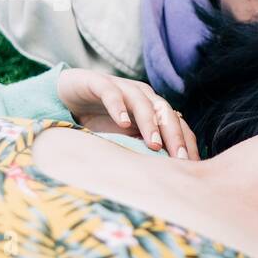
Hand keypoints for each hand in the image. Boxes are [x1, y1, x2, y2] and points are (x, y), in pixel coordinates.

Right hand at [57, 69, 198, 159]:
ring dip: (150, 124)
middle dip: (174, 136)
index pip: (177, 125)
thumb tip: (163, 175)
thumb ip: (141, 147)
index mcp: (153, 108)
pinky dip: (118, 107)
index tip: (191, 166)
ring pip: (142, 103)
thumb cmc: (99, 119)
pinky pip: (112, 94)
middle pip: (166, 114)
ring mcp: (122, 87)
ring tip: (154, 144)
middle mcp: (143, 96)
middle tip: (179, 158)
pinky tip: (122, 123)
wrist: (66, 95)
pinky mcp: (98, 82)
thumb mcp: (123, 137)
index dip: (186, 143)